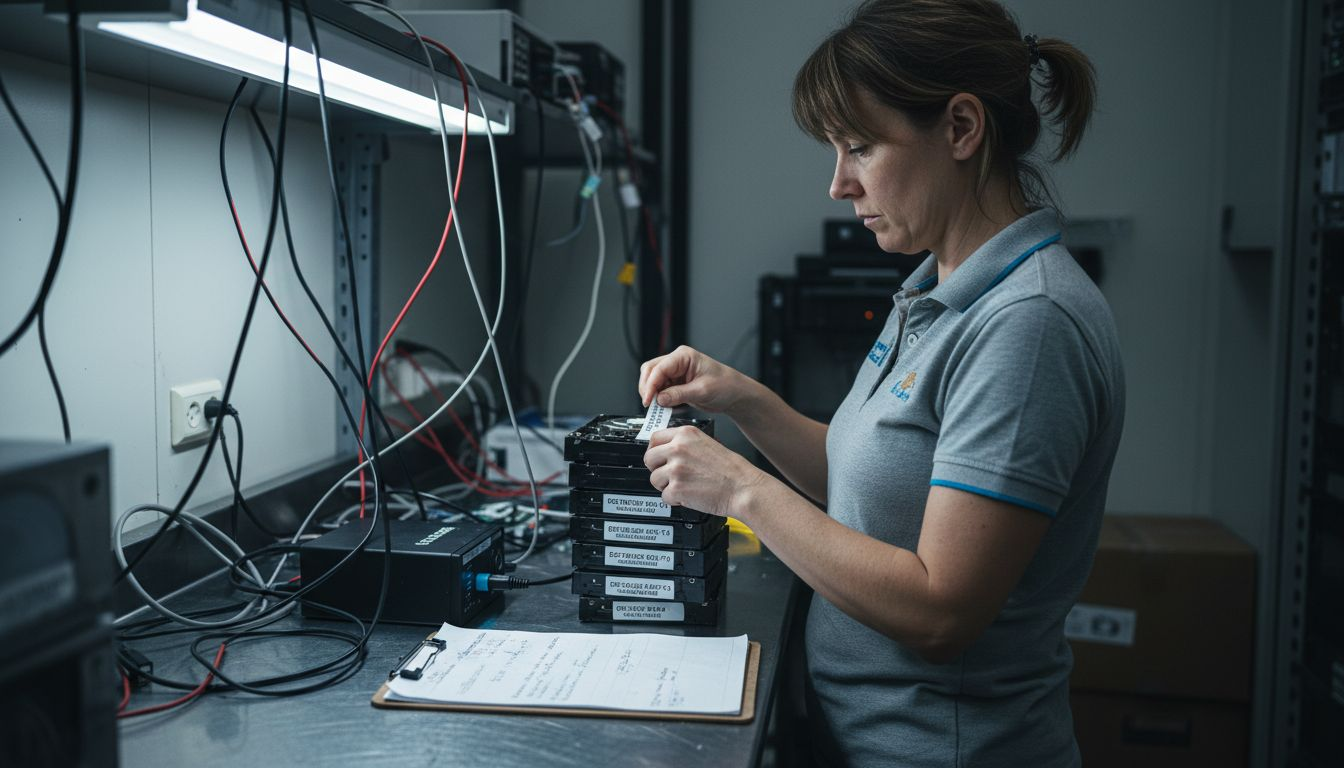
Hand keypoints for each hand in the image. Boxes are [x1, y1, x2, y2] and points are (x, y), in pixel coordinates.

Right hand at [637, 345, 750, 414]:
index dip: (650, 384)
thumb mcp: (702, 391)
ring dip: (652, 394)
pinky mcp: (676, 383)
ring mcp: (675, 372)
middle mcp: (677, 361)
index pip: (659, 368)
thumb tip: (659, 399)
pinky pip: (660, 389)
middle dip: (647, 387)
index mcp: (684, 356)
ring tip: (657, 408)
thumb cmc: (725, 386)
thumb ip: (679, 394)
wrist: (735, 394)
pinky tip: (663, 406)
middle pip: (650, 371)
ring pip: (653, 380)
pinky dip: (658, 398)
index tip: (648, 400)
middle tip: (649, 404)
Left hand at [644, 426, 766, 517]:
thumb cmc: (731, 470)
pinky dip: (675, 500)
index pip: (654, 438)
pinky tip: (689, 495)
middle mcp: (678, 449)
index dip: (655, 451)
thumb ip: (684, 444)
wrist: (743, 488)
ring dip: (666, 486)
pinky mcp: (676, 488)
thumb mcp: (706, 444)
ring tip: (685, 486)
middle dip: (658, 469)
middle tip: (672, 476)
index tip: (659, 458)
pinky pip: (664, 496)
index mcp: (686, 434)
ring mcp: (676, 468)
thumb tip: (666, 450)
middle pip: (649, 458)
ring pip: (654, 479)